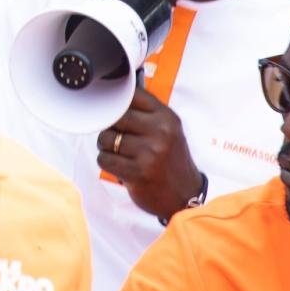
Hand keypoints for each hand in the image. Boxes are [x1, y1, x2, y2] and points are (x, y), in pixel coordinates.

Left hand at [97, 83, 202, 218]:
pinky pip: (104, 159)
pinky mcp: (137, 173)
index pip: (131, 96)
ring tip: (119, 153)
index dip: (116, 102)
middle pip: (114, 117)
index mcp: (166, 117)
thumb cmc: (169, 158)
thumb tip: (112, 95)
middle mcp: (160, 132)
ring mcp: (149, 153)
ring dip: (106, 146)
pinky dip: (106, 162)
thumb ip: (145, 112)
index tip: (113, 109)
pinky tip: (119, 166)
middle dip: (109, 127)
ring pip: (105, 138)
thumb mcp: (167, 129)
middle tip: (116, 136)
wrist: (184, 195)